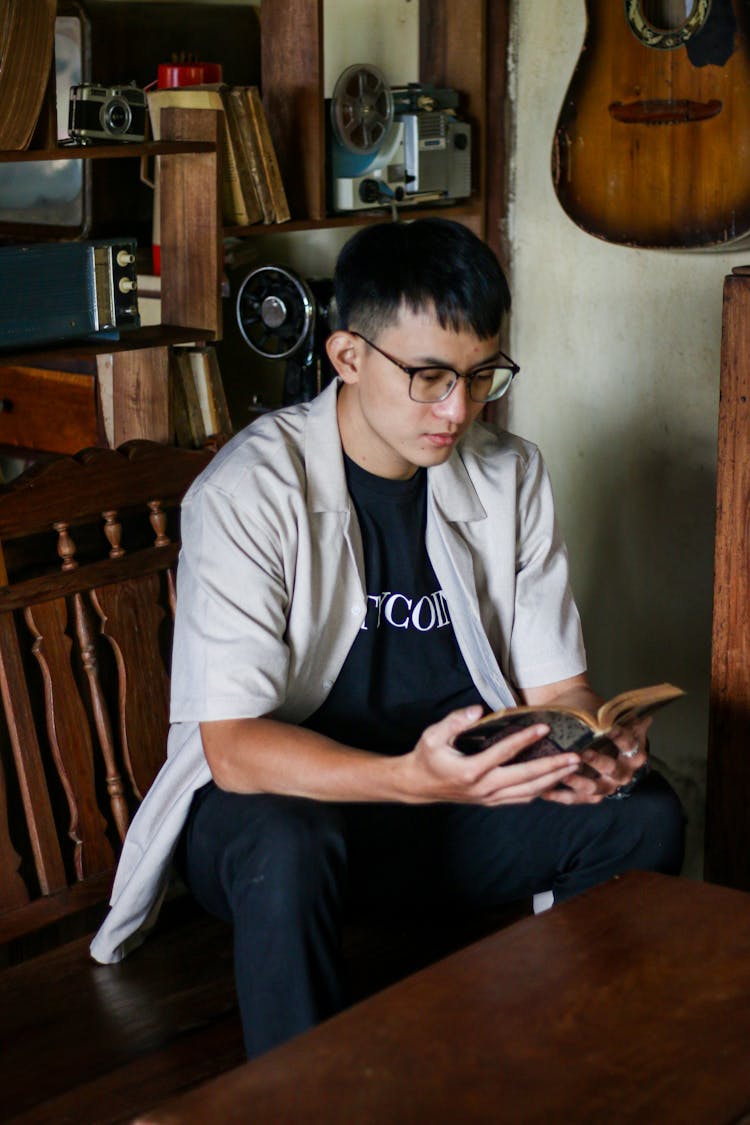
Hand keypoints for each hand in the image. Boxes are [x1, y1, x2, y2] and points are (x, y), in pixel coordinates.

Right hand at [396, 705, 581, 806]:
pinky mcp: (491, 801)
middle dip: (552, 767)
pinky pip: (521, 799)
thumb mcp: (432, 735)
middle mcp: (484, 787)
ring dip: (552, 780)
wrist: (417, 785)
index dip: (525, 739)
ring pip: (528, 792)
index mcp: (471, 770)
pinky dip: (540, 791)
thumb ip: (455, 721)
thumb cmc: (427, 757)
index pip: (504, 753)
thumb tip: (479, 710)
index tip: (544, 728)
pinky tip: (553, 782)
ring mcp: (489, 797)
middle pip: (526, 778)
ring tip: (571, 768)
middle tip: (574, 757)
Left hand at [542, 716, 652, 805]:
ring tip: (563, 773)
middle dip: (598, 762)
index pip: (629, 744)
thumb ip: (620, 717)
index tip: (609, 728)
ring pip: (594, 788)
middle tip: (583, 754)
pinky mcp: (588, 794)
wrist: (580, 727)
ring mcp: (606, 785)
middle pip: (614, 769)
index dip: (620, 737)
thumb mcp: (606, 714)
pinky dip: (560, 795)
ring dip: (578, 782)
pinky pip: (575, 798)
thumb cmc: (595, 717)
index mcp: (632, 751)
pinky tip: (545, 791)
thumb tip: (646, 718)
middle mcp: (622, 771)